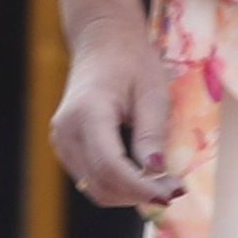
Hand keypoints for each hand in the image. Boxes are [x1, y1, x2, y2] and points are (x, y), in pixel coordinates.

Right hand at [52, 14, 187, 210]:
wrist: (101, 42)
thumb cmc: (131, 60)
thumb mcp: (152, 92)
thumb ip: (151, 132)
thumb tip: (156, 170)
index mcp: (87, 113)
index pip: (111, 167)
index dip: (141, 187)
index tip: (172, 194)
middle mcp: (66, 131)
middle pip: (102, 183)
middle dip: (139, 195)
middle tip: (175, 190)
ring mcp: (61, 141)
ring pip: (95, 187)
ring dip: (129, 195)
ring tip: (163, 184)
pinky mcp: (66, 148)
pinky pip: (91, 178)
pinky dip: (118, 185)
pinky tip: (142, 176)